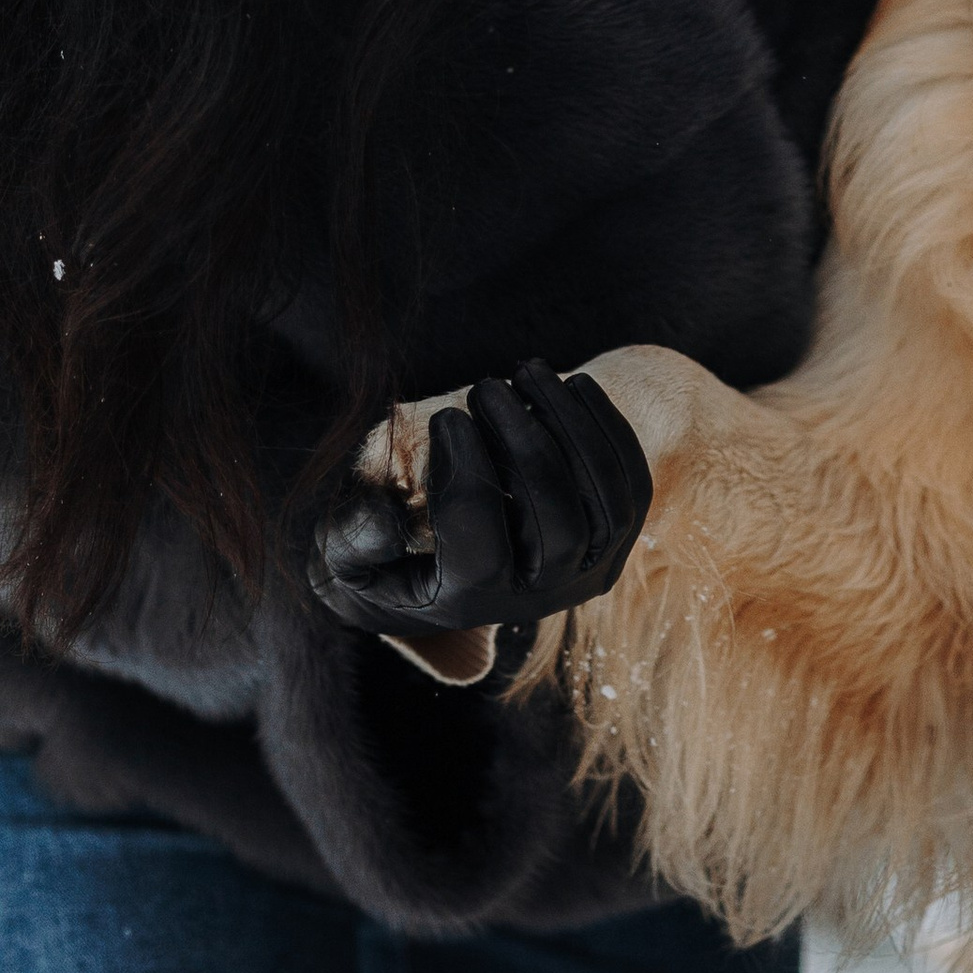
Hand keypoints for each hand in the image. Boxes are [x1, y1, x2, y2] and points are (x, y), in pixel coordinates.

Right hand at [309, 359, 651, 635]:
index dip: (463, 473)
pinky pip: (629, 482)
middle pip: (557, 524)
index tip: (445, 417)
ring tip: (528, 369)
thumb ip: (354, 539)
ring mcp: (588, 568)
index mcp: (471, 602)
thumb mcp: (343, 557)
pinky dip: (606, 430)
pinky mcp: (617, 537)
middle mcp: (541, 597)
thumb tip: (387, 522)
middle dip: (524, 443)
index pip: (480, 546)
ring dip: (570, 425)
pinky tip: (572, 385)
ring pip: (603, 500)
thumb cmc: (382, 552)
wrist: (448, 555)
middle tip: (485, 384)